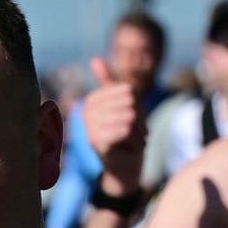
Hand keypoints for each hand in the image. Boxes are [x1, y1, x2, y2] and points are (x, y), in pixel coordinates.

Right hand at [80, 57, 146, 188]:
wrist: (124, 169)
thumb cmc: (125, 135)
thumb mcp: (121, 105)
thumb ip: (109, 83)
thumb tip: (94, 59)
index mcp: (92, 101)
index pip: (129, 90)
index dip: (139, 105)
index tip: (134, 120)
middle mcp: (87, 112)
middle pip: (130, 102)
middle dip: (140, 119)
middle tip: (136, 133)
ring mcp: (90, 128)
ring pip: (130, 115)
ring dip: (139, 131)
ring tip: (135, 141)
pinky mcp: (97, 142)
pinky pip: (125, 129)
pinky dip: (135, 140)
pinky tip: (131, 149)